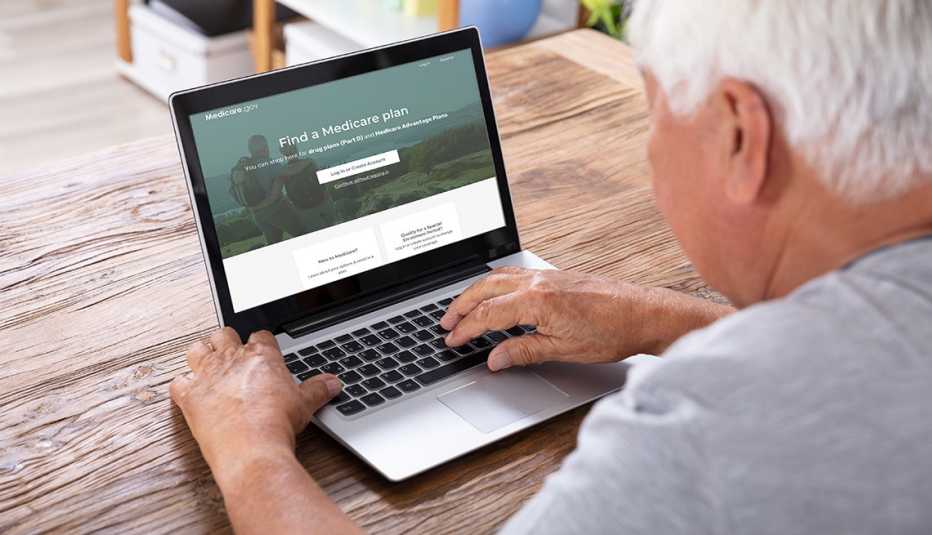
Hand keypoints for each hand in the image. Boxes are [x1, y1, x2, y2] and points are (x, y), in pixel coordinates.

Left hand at [169, 328, 341, 484]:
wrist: (252, 449)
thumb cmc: (276, 424)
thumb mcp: (305, 404)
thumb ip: (318, 389)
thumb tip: (333, 383)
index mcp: (261, 356)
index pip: (260, 335)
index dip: (261, 341)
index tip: (263, 350)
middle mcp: (232, 359)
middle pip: (224, 334)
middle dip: (228, 342)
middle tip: (234, 355)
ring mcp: (208, 376)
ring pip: (197, 349)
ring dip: (202, 354)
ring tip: (209, 364)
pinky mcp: (190, 397)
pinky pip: (178, 382)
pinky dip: (182, 386)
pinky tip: (190, 391)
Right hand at [440, 267, 731, 370]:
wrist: (644, 314)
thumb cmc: (611, 331)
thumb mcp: (563, 350)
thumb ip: (523, 352)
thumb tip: (494, 359)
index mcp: (536, 301)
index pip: (487, 314)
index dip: (465, 329)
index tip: (451, 340)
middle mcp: (538, 282)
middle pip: (485, 289)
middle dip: (460, 306)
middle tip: (445, 323)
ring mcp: (547, 276)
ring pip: (498, 277)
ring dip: (475, 291)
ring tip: (461, 306)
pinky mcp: (557, 276)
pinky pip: (515, 273)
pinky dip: (496, 281)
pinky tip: (495, 290)